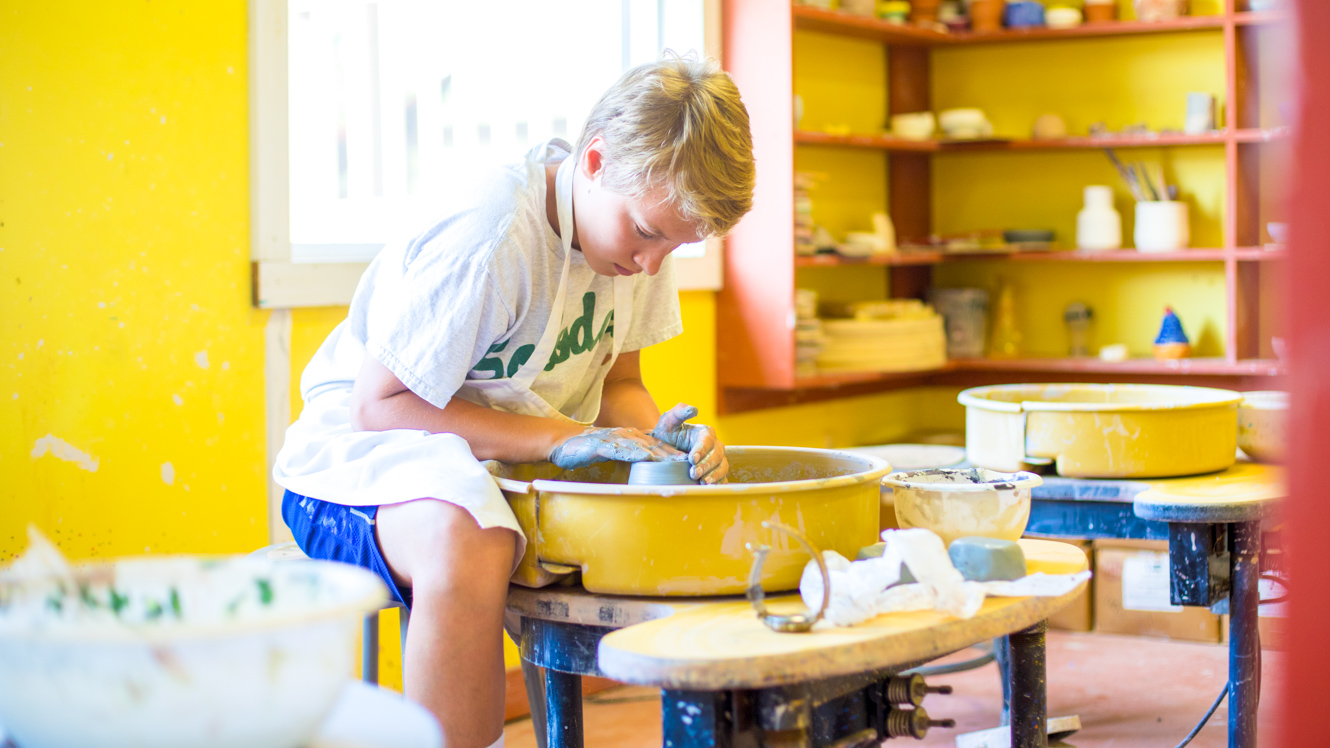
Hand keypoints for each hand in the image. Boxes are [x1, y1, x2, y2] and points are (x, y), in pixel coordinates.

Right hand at [548, 426, 682, 469]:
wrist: (564, 442)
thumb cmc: (590, 449)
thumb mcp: (615, 451)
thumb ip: (632, 456)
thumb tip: (648, 469)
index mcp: (632, 437)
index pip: (657, 445)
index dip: (673, 452)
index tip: (690, 461)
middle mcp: (626, 435)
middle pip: (654, 445)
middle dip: (672, 454)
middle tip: (690, 463)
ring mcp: (614, 439)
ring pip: (641, 446)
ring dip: (658, 454)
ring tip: (674, 461)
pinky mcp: (601, 445)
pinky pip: (619, 449)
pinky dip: (633, 453)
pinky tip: (644, 458)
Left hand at [651, 403, 728, 483]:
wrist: (665, 448)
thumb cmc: (667, 433)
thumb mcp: (669, 420)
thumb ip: (679, 412)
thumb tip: (694, 409)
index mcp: (706, 433)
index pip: (707, 441)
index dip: (701, 450)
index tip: (691, 459)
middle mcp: (715, 445)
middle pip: (717, 455)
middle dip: (706, 465)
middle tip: (694, 474)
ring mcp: (717, 459)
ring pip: (722, 467)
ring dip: (714, 476)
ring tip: (703, 483)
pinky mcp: (716, 471)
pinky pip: (722, 478)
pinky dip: (718, 483)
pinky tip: (708, 488)